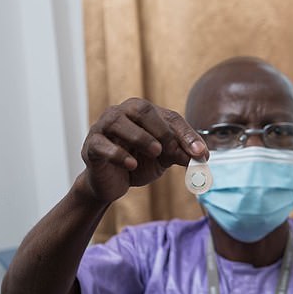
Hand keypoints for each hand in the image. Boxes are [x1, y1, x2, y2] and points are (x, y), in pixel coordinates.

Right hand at [79, 98, 208, 203]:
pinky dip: (118, 154)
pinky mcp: (91, 146)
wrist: (112, 183)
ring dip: (140, 137)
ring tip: (156, 152)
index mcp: (143, 113)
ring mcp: (103, 127)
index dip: (187, 134)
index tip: (201, 153)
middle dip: (162, 130)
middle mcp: (122, 113)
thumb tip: (201, 156)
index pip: (170, 117)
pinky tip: (131, 164)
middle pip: (142, 109)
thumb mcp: (163, 159)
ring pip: (118, 122)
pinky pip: (102, 145)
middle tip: (173, 151)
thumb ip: (180, 154)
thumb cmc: (137, 163)